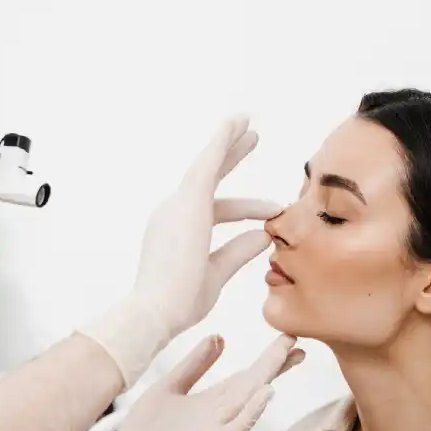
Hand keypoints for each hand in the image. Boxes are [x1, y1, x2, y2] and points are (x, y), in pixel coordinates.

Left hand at [70, 333, 304, 430]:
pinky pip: (235, 429)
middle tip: (298, 340)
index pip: (246, 376)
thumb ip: (195, 364)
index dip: (268, 358)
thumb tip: (219, 337)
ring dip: (268, 380)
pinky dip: (251, 412)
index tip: (288, 337)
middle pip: (253, 385)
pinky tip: (264, 395)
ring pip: (248, 402)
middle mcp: (219, 414)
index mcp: (211, 401)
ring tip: (288, 356)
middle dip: (274, 363)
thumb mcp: (170, 387)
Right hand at [80, 116, 280, 390]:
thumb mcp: (217, 273)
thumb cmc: (180, 301)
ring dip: (227, 141)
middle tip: (251, 138)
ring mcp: (178, 205)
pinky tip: (237, 124)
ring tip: (246, 121)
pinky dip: (223, 141)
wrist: (157, 309)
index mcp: (179, 233)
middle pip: (208, 180)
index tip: (273, 210)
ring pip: (208, 165)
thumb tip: (263, 236)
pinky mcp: (188, 200)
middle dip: (230, 158)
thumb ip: (238, 251)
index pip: (216, 213)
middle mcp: (174, 213)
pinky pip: (208, 162)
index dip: (246, 209)